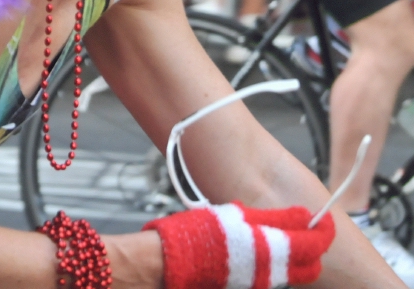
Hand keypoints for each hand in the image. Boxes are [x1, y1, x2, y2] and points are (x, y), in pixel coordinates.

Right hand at [144, 202, 334, 288]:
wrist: (175, 260)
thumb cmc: (202, 235)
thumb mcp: (239, 217)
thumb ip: (275, 219)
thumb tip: (303, 216)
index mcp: (274, 248)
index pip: (315, 242)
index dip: (323, 231)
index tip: (322, 222)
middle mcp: (274, 270)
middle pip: (311, 265)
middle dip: (313, 250)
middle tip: (305, 234)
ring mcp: (263, 281)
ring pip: (295, 274)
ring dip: (296, 259)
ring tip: (283, 241)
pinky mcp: (251, 286)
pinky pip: (276, 278)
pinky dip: (277, 267)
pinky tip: (261, 255)